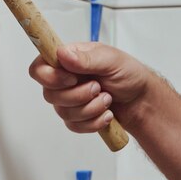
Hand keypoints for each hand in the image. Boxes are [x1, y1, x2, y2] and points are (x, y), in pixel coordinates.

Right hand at [29, 42, 152, 132]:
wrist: (141, 101)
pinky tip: (105, 113)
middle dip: (77, 95)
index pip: (39, 68)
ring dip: (89, 108)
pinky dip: (93, 121)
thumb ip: (85, 59)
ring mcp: (68, 99)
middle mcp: (64, 79)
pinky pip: (73, 125)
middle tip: (98, 87)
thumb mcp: (111, 60)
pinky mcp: (75, 117)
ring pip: (62, 112)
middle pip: (49, 94)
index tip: (72, 79)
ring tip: (107, 99)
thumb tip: (62, 53)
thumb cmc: (129, 75)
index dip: (50, 77)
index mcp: (68, 59)